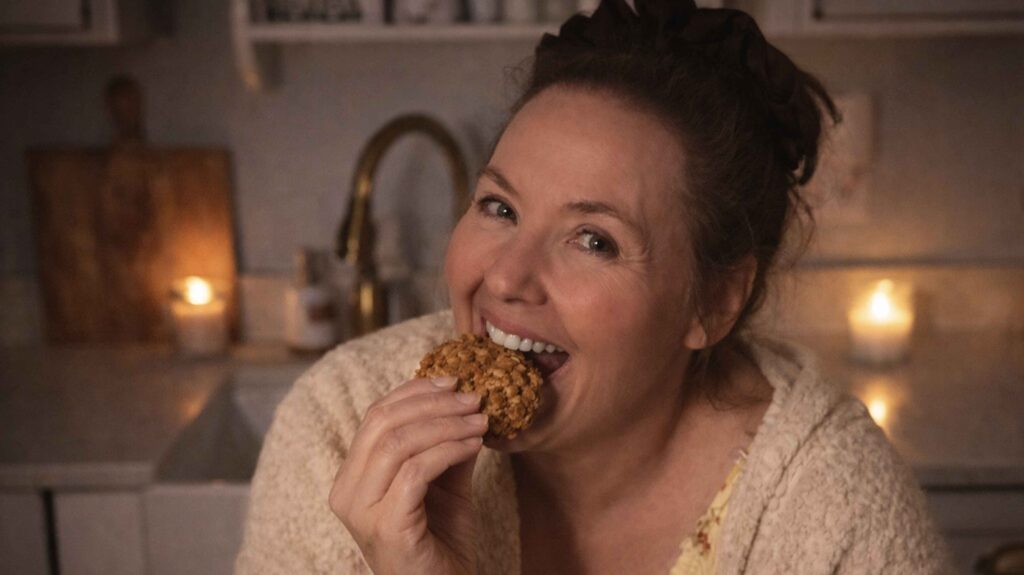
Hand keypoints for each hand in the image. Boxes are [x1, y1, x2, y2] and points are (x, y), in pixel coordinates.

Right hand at [329, 376, 486, 574]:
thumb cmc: (441, 542)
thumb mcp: (444, 484)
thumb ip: (446, 445)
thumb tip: (465, 401)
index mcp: (352, 477)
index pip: (375, 416)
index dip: (414, 391)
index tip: (453, 380)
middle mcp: (346, 492)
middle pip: (383, 422)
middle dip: (433, 402)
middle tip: (473, 398)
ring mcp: (362, 511)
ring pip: (399, 442)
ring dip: (446, 423)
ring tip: (480, 419)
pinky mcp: (387, 526)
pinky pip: (417, 470)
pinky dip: (449, 449)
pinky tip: (475, 445)